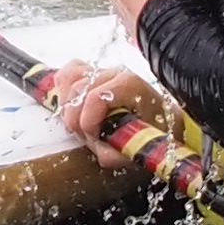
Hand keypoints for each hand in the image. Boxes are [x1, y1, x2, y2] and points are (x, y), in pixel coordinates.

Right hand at [32, 60, 174, 164]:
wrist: (160, 118)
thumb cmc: (153, 131)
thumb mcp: (140, 147)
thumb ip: (118, 153)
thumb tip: (100, 154)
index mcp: (130, 85)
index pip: (96, 97)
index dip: (87, 121)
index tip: (92, 138)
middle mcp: (115, 72)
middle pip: (78, 90)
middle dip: (77, 120)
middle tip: (88, 138)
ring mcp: (101, 70)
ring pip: (68, 80)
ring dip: (67, 107)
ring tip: (79, 125)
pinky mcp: (91, 72)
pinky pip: (67, 74)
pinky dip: (63, 91)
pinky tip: (72, 108)